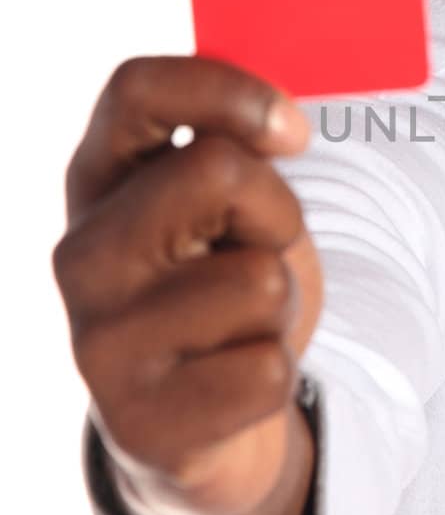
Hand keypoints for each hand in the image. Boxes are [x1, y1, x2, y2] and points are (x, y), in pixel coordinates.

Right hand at [52, 55, 323, 514]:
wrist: (206, 425)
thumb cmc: (224, 287)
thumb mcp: (229, 203)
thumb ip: (237, 147)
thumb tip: (279, 124)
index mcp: (98, 181)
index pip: (137, 89)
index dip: (230, 92)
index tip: (292, 134)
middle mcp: (81, 254)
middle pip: (219, 170)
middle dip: (278, 212)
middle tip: (260, 252)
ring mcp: (100, 341)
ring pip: (260, 280)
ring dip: (281, 305)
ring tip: (242, 327)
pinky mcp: (140, 421)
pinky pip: (268, 372)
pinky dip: (276, 376)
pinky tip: (232, 383)